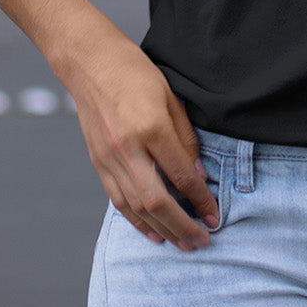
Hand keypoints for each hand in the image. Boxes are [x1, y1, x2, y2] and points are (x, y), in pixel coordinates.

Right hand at [69, 35, 219, 247]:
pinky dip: (136, 220)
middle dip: (183, 226)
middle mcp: (128, 149)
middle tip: (202, 242)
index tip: (215, 216)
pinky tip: (152, 231)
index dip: (201, 200)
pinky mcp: (98, 162)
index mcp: (151, 128)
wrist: (90, 62)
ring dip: (161, 229)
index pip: (182, 176)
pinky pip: (118, 200)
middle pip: (158, 201)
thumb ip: (185, 138)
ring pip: (136, 208)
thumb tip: (198, 174)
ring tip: (181, 244)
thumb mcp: (170, 97)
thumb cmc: (134, 72)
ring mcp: (109, 158)